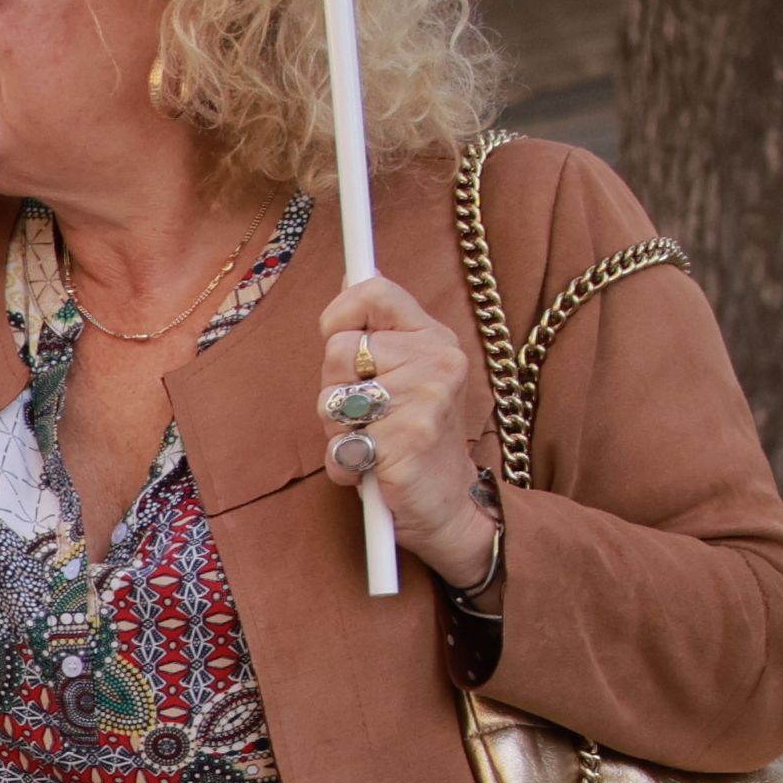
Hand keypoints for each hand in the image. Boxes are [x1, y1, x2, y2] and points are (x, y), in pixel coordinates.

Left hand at [310, 272, 501, 590]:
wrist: (451, 506)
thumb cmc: (416, 438)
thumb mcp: (410, 374)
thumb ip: (381, 330)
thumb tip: (353, 276)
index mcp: (436, 338)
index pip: (375, 292)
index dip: (340, 313)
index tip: (337, 338)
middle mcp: (438, 363)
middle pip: (336, 351)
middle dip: (333, 390)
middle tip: (365, 418)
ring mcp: (426, 403)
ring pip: (331, 400)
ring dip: (337, 432)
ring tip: (370, 444)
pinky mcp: (409, 446)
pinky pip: (340, 447)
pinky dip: (344, 467)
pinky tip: (372, 472)